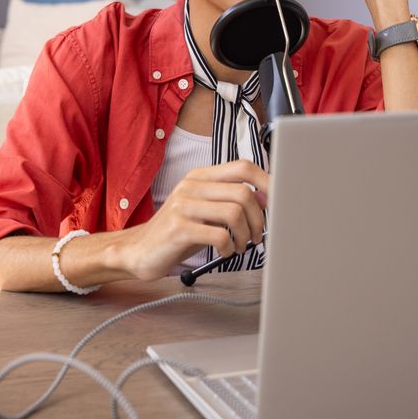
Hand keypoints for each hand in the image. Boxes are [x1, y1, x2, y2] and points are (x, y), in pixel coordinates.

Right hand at [122, 160, 268, 280]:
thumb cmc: (177, 231)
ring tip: (240, 246)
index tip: (278, 201)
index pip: (243, 167)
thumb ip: (231, 200)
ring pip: (234, 213)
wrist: (139, 250)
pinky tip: (225, 252)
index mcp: (201, 176)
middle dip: (258, 220)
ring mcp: (183, 205)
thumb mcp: (205, 210)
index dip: (266, 181)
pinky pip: (218, 235)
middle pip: (243, 193)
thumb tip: (266, 197)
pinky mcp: (178, 228)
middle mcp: (192, 186)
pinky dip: (229, 247)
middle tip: (256, 237)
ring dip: (245, 235)